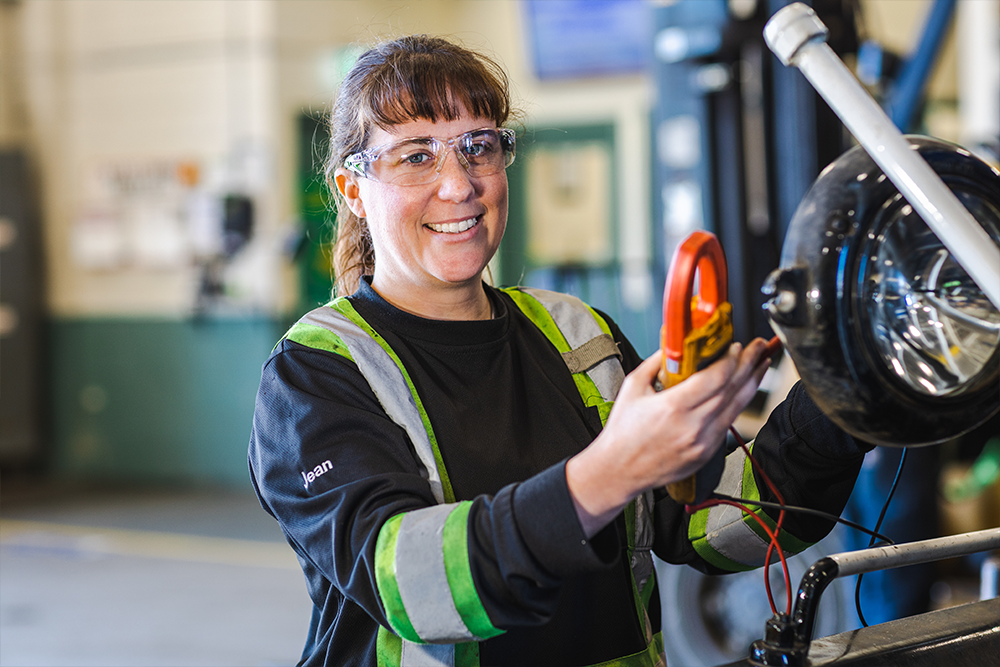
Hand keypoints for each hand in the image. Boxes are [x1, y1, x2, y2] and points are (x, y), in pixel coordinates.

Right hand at [566, 338, 771, 536]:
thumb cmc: (623, 431)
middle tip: (759, 347)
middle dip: (748, 364)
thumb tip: (674, 344)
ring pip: (737, 408)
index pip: (714, 378)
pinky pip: (729, 424)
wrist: (619, 470)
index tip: (735, 346)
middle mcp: (692, 426)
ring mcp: (702, 443)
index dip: (730, 360)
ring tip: (761, 364)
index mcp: (672, 407)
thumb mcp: (633, 387)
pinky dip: (738, 405)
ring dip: (752, 383)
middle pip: (731, 390)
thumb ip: (656, 362)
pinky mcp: (706, 453)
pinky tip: (743, 391)